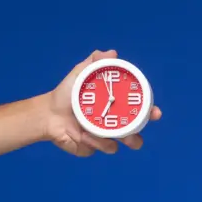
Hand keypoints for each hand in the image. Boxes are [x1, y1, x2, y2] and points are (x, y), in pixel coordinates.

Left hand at [43, 49, 162, 156]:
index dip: (150, 112)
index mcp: (116, 108)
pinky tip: (81, 135)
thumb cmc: (66, 94)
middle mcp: (114, 124)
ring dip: (112, 142)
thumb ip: (94, 62)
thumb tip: (112, 53)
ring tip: (102, 136)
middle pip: (135, 134)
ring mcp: (104, 138)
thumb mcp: (80, 74)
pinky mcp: (93, 148)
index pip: (139, 111)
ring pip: (118, 145)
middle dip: (136, 137)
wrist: (47, 114)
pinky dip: (93, 142)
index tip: (155, 112)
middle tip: (131, 134)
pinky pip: (99, 148)